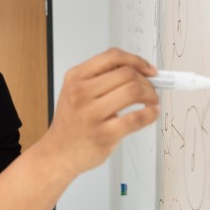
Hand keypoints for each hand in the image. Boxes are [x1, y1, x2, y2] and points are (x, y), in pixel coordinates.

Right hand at [46, 48, 158, 177]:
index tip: (149, 70)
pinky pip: (136, 118)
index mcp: (75, 77)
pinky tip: (151, 114)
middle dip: (147, 81)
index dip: (137, 60)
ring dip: (151, 95)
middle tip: (151, 89)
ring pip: (134, 92)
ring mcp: (91, 114)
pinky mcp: (103, 134)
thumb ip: (100, 79)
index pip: (112, 57)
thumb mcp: (75, 92)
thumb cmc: (71, 123)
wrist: (58, 153)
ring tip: (152, 102)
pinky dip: (151, 114)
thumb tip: (138, 71)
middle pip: (127, 74)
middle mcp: (81, 93)